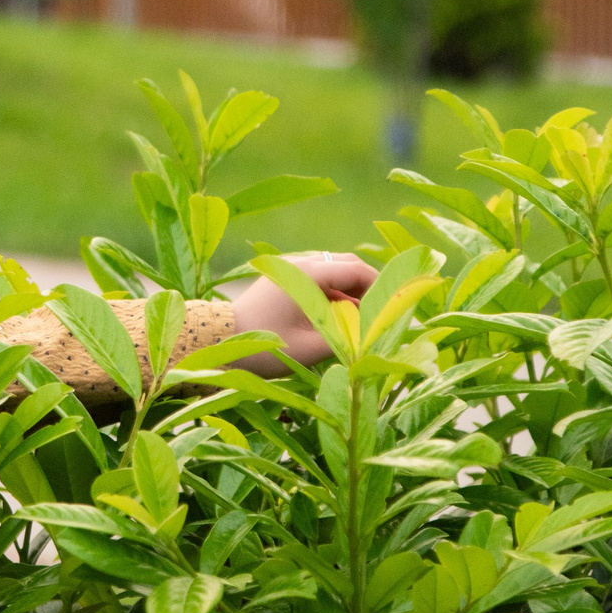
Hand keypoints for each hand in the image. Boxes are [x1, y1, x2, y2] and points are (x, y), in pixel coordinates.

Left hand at [228, 252, 378, 373]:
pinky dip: (331, 293)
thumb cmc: (264, 347)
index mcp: (309, 274)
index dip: (380, 287)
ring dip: (349, 291)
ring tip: (358, 320)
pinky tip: (335, 317)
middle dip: (367, 288)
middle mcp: (300, 263)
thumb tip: (374, 340)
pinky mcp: (282, 277)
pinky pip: (316, 278)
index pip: (357, 270)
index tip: (393, 308)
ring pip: (332, 271)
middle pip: (346, 265)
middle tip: (379, 314)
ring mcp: (289, 268)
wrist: (218, 341)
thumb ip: (347, 341)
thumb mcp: (310, 349)